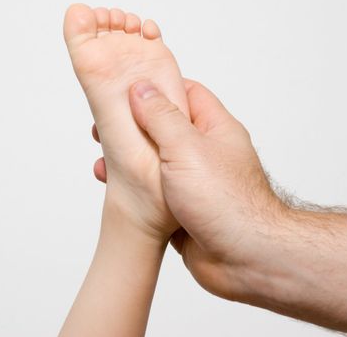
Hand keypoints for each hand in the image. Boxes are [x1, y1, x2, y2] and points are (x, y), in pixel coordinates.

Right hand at [92, 79, 287, 300]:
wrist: (244, 260)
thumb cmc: (226, 202)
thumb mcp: (187, 149)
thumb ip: (162, 117)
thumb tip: (141, 88)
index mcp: (215, 129)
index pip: (186, 92)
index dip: (156, 86)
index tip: (126, 86)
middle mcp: (206, 153)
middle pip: (166, 127)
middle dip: (134, 125)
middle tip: (104, 126)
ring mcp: (194, 181)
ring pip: (156, 161)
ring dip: (130, 158)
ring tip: (103, 156)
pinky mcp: (183, 208)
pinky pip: (154, 191)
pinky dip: (134, 187)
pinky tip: (114, 186)